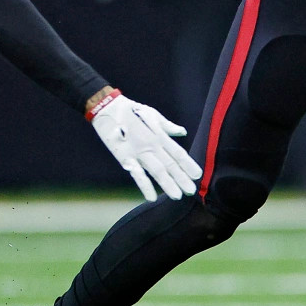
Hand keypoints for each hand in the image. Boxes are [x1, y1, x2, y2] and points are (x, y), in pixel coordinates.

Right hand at [87, 90, 202, 200]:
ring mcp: (139, 152)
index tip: (198, 175)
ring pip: (157, 170)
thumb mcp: (153, 115)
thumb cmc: (132, 110)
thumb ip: (168, 126)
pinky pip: (137, 173)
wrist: (107, 108)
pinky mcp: (125, 157)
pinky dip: (144, 186)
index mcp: (159, 135)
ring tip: (177, 196)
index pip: (178, 153)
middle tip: (192, 191)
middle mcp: (152, 145)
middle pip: (170, 164)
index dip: (188, 164)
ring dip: (167, 184)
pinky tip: (151, 197)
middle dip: (181, 178)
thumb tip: (182, 132)